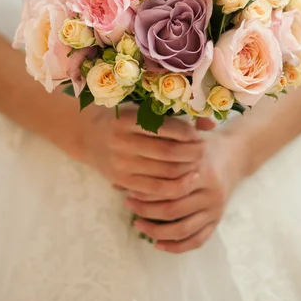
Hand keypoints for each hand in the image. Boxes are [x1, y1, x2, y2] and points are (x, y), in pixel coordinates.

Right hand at [79, 106, 212, 198]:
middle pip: (169, 152)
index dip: (188, 133)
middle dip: (192, 153)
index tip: (198, 134)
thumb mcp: (143, 110)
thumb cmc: (124, 120)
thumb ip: (176, 116)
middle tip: (204, 150)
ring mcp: (121, 163)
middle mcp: (122, 141)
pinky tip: (188, 180)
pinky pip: (156, 190)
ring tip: (199, 165)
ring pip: (165, 173)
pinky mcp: (122, 181)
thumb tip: (210, 124)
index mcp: (128, 119)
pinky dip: (176, 187)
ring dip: (187, 171)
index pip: (167, 128)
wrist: (89, 136)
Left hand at [125, 130, 246, 253]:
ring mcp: (215, 208)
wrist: (237, 153)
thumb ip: (158, 155)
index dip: (147, 192)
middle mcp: (211, 192)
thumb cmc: (203, 145)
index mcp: (203, 170)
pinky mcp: (218, 219)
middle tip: (128, 205)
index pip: (170, 188)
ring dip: (156, 231)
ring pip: (183, 229)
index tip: (129, 190)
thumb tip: (122, 175)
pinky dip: (177, 247)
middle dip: (147, 211)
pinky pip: (197, 240)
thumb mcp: (185, 142)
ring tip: (138, 224)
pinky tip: (158, 244)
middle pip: (173, 210)